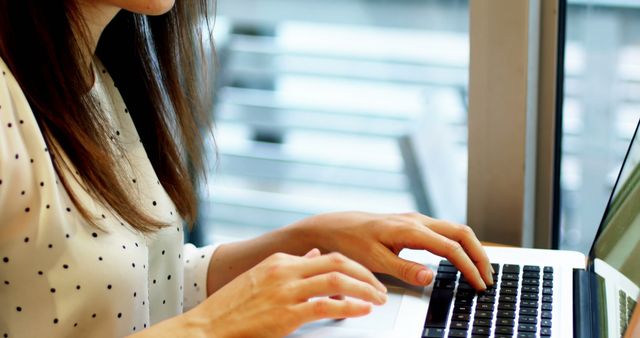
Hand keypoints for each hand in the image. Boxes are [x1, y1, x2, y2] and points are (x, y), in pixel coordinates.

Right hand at [187, 249, 387, 336]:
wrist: (208, 326)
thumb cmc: (233, 307)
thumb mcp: (262, 277)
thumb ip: (291, 266)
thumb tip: (314, 256)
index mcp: (280, 261)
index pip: (327, 256)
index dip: (353, 266)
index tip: (367, 277)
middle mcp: (285, 270)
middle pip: (337, 262)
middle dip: (365, 273)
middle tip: (380, 286)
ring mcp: (286, 291)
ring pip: (337, 280)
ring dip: (364, 288)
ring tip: (378, 298)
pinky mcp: (286, 314)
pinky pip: (326, 306)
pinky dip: (350, 306)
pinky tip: (362, 310)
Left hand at [294, 212, 493, 290]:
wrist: (335, 226)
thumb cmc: (351, 242)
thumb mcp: (374, 259)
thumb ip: (403, 268)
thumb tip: (430, 276)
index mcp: (409, 229)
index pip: (450, 247)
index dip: (469, 267)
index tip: (479, 284)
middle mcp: (417, 220)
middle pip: (461, 233)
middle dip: (480, 255)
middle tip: (488, 279)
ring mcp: (416, 220)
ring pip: (455, 230)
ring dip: (471, 249)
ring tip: (480, 271)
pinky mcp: (413, 224)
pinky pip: (444, 231)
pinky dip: (459, 245)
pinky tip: (461, 259)